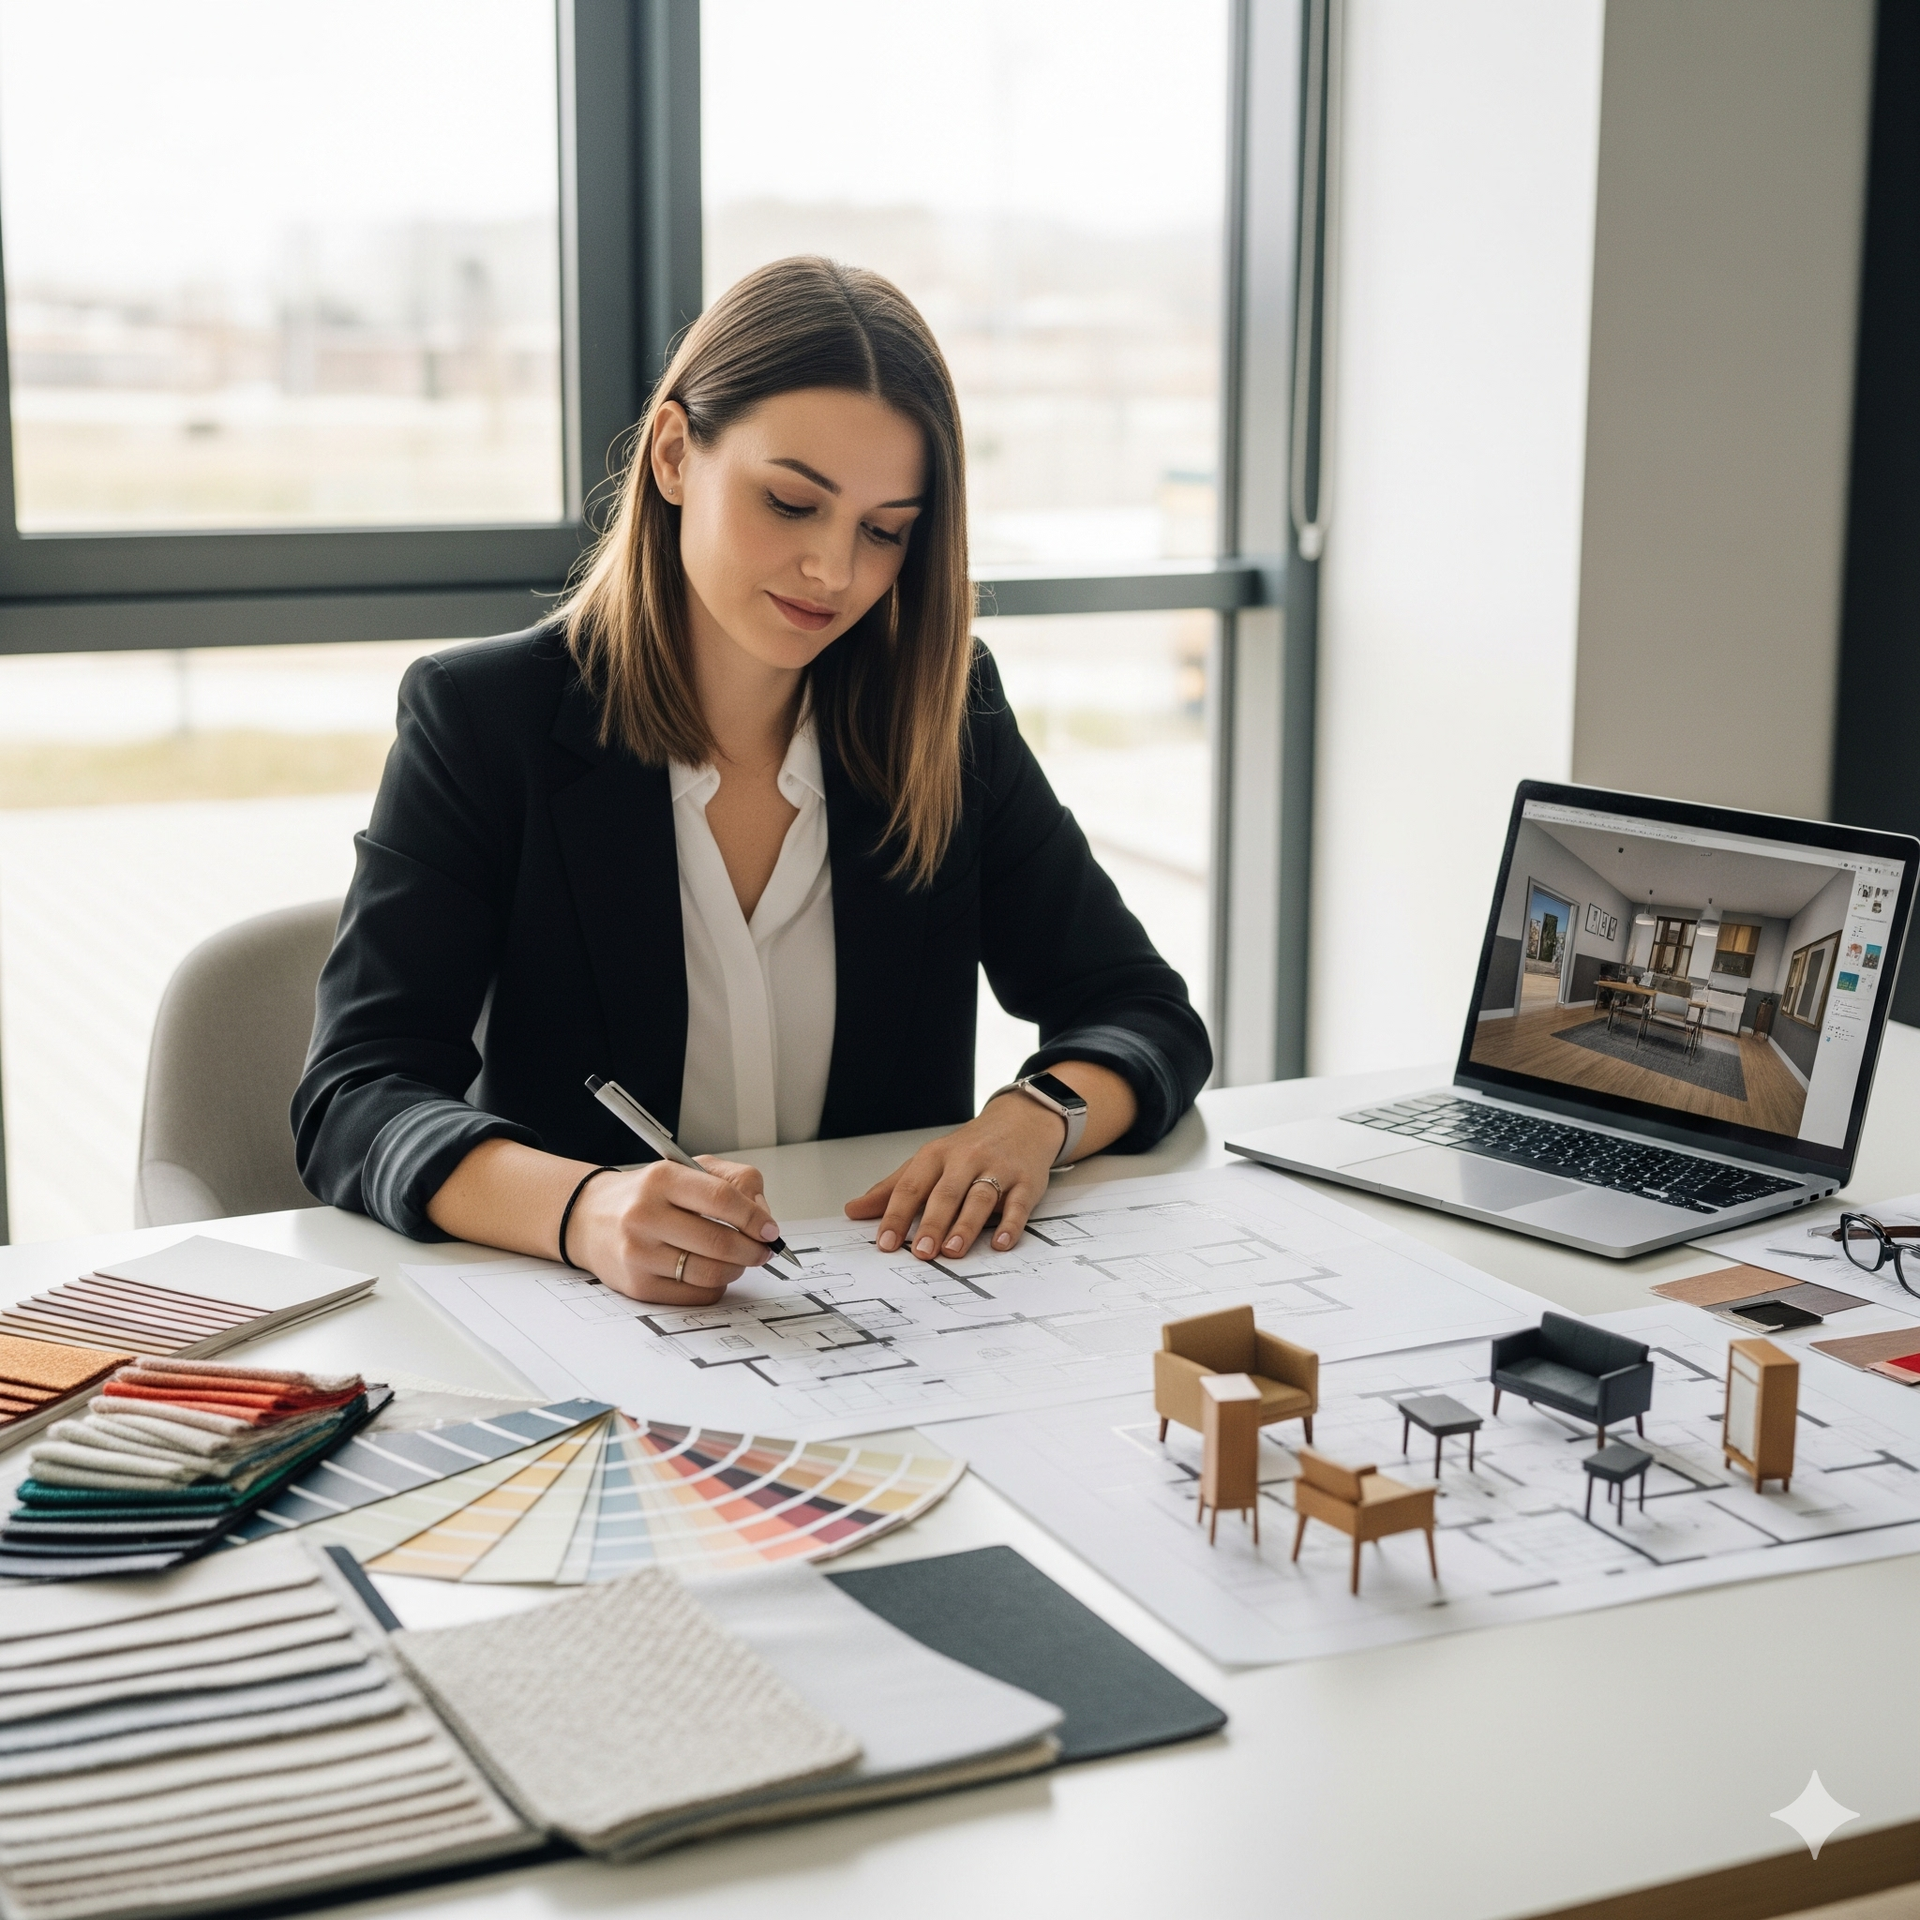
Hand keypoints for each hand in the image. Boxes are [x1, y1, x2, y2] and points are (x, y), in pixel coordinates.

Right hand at [571, 1156, 781, 1304]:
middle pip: (719, 1242)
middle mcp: (644, 1215)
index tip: (770, 1230)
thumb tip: (763, 1217)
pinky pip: (696, 1294)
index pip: (721, 1199)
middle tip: (763, 1250)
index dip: (754, 1218)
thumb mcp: (687, 1170)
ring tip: (737, 1260)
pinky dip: (714, 1286)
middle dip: (753, 1250)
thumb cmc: (647, 1195)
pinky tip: (711, 1273)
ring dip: (736, 1269)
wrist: (588, 1218)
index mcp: (661, 1179)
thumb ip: (734, 1182)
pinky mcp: (637, 1285)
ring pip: (710, 1273)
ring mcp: (638, 1253)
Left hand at [844, 1093, 1063, 1260]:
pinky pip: (1018, 1205)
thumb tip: (854, 1210)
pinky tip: (1000, 1242)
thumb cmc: (970, 1148)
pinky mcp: (1026, 1182)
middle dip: (932, 1224)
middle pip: (946, 1193)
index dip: (896, 1215)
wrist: (1021, 1122)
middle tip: (921, 1252)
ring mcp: (998, 1170)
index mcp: (936, 1155)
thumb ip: (892, 1188)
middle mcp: (966, 1160)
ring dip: (966, 1226)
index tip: (885, 1242)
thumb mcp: (928, 1161)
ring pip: (980, 1198)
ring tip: (952, 1250)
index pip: (911, 1186)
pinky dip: (1010, 1224)